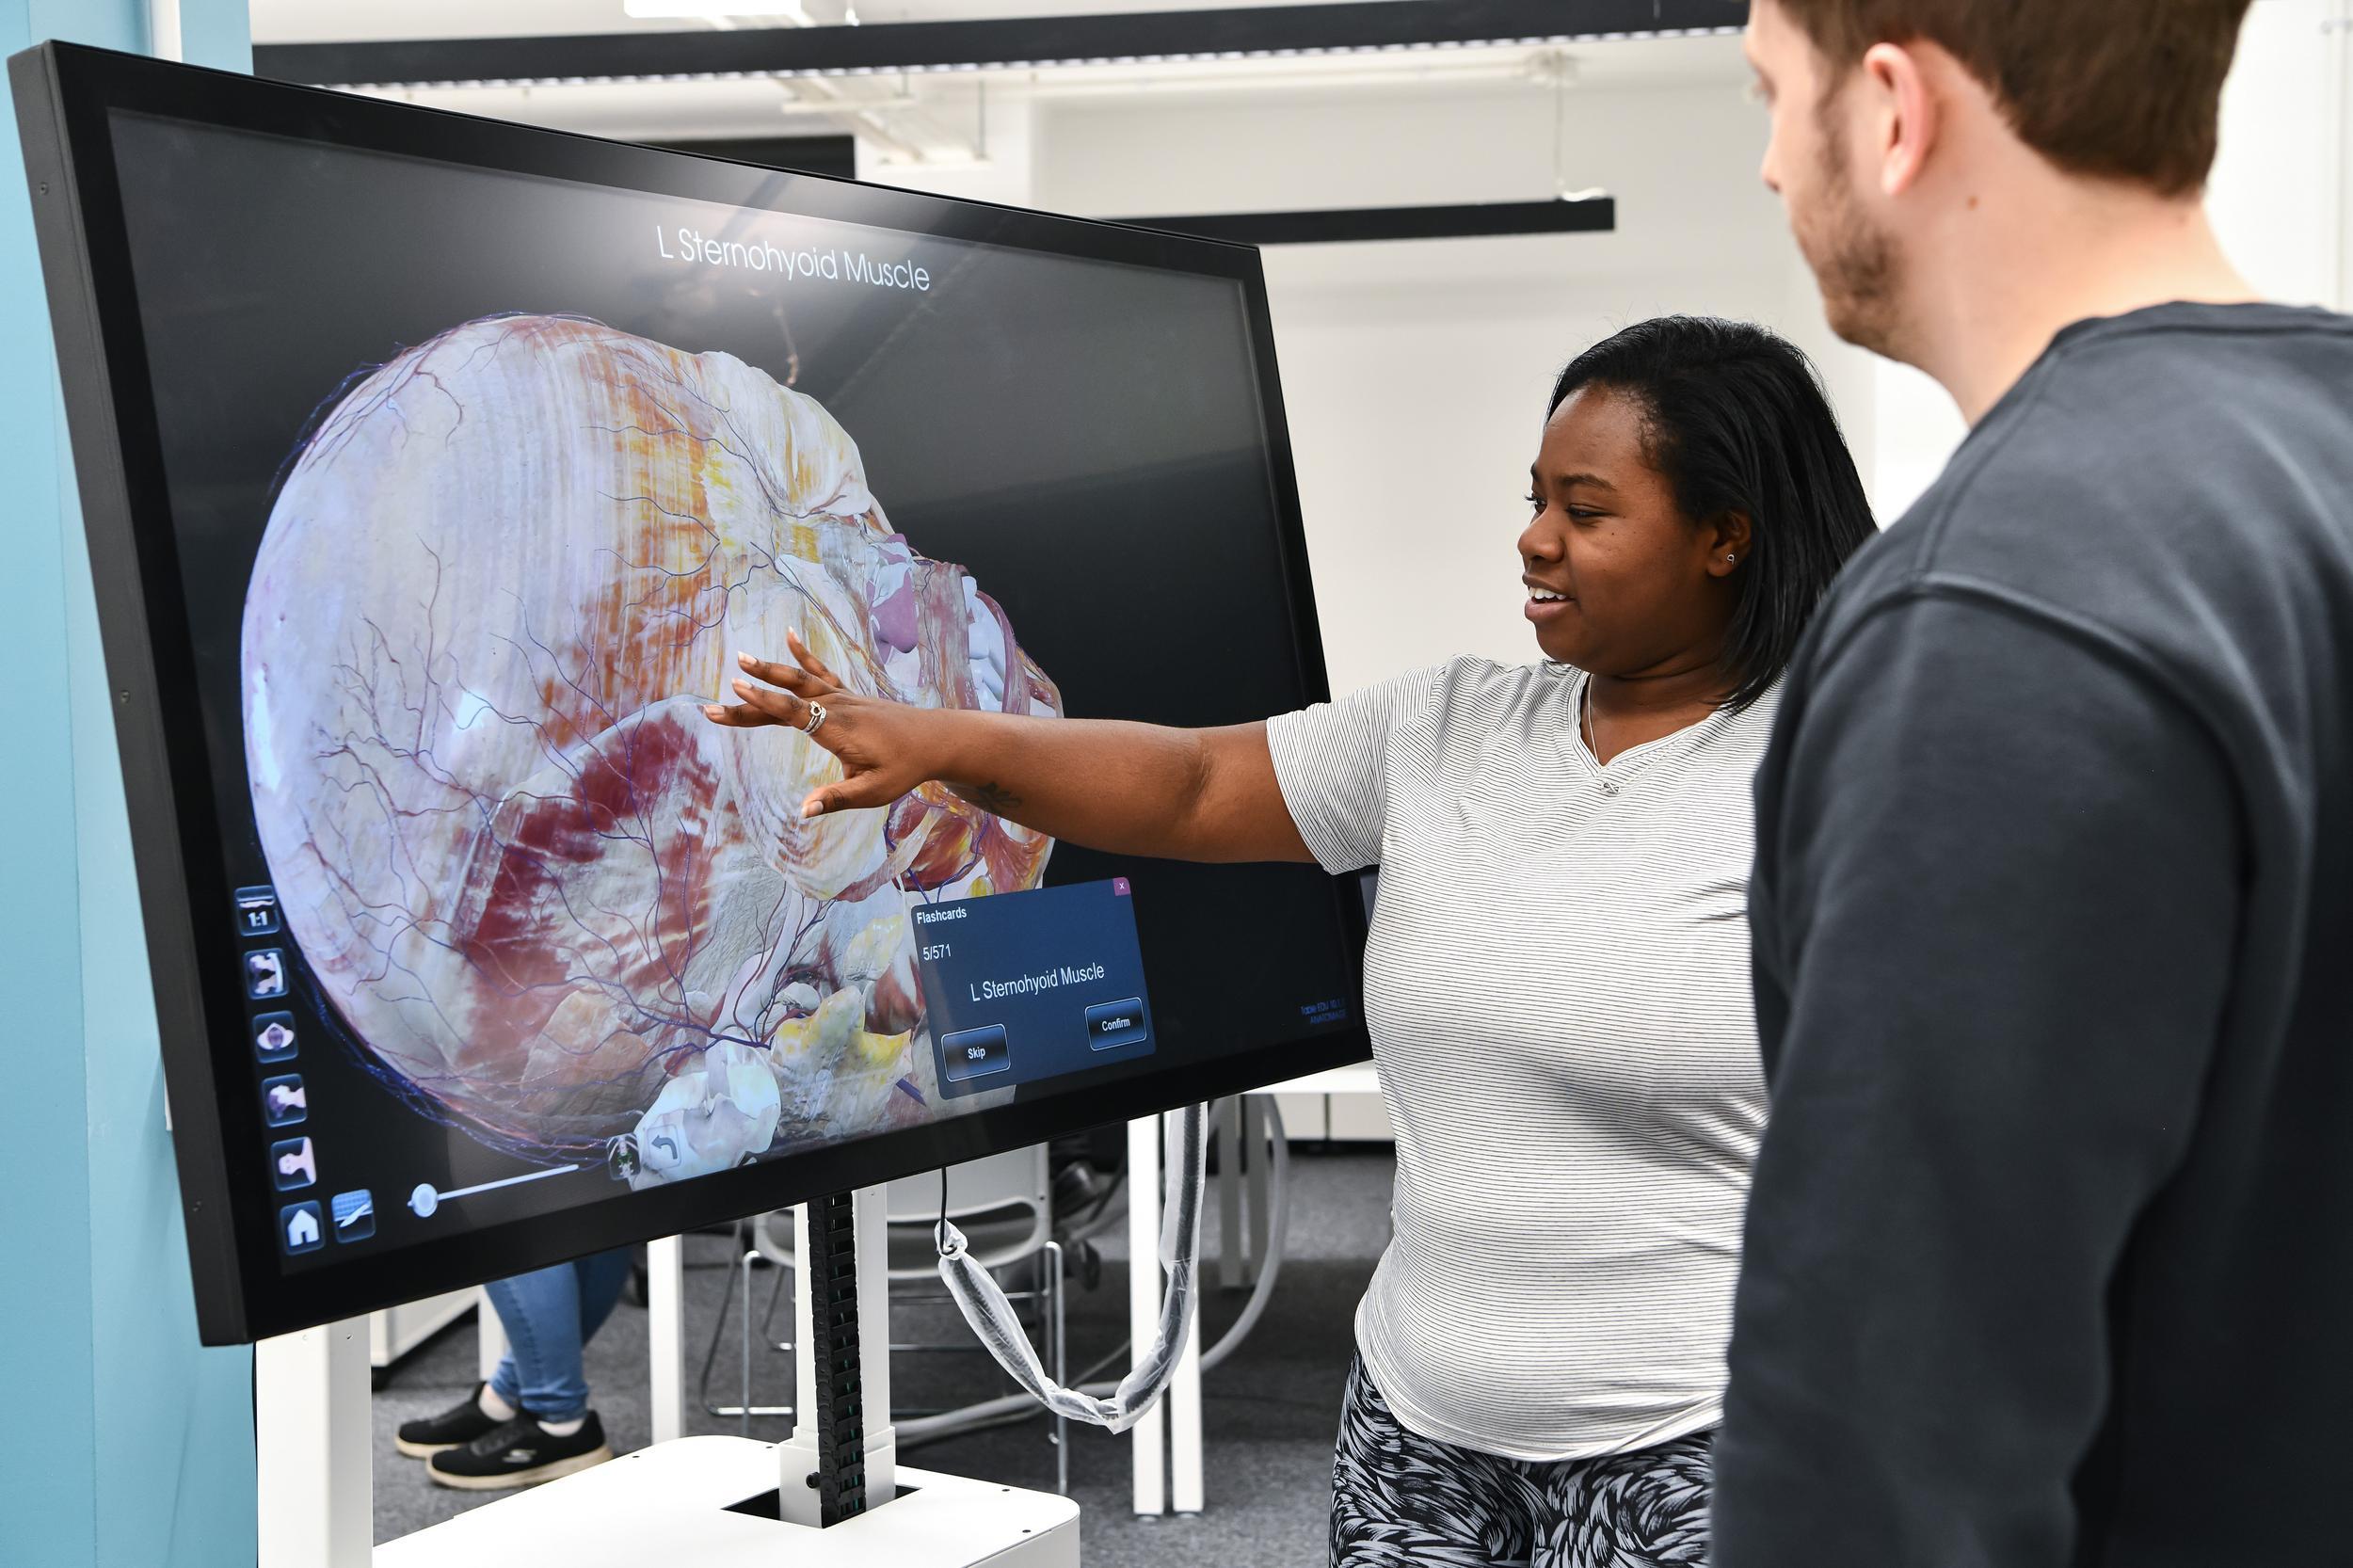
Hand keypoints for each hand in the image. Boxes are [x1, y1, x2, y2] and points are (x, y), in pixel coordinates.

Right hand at [702, 630, 938, 817]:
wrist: (934, 739)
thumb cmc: (904, 768)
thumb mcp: (873, 792)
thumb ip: (837, 799)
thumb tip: (803, 812)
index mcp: (838, 730)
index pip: (793, 713)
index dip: (764, 702)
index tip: (736, 689)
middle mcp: (837, 707)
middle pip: (787, 697)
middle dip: (752, 695)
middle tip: (717, 695)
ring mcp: (842, 697)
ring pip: (800, 680)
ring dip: (770, 669)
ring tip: (743, 657)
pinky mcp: (848, 694)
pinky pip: (821, 671)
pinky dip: (804, 653)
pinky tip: (789, 635)